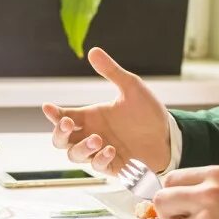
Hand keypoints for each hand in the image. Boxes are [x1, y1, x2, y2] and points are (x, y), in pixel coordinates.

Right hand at [41, 47, 170, 173]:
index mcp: (91, 117)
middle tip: (67, 124)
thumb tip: (93, 51)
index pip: (63, 117)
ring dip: (81, 148)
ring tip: (97, 139)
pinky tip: (111, 150)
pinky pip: (97, 167)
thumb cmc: (149, 112)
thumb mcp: (131, 88)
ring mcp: (100, 152)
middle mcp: (92, 135)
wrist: (170, 136)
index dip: (53, 114)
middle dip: (59, 133)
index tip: (48, 107)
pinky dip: (100, 159)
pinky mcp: (113, 167)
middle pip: (61, 140)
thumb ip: (112, 71)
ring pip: (75, 156)